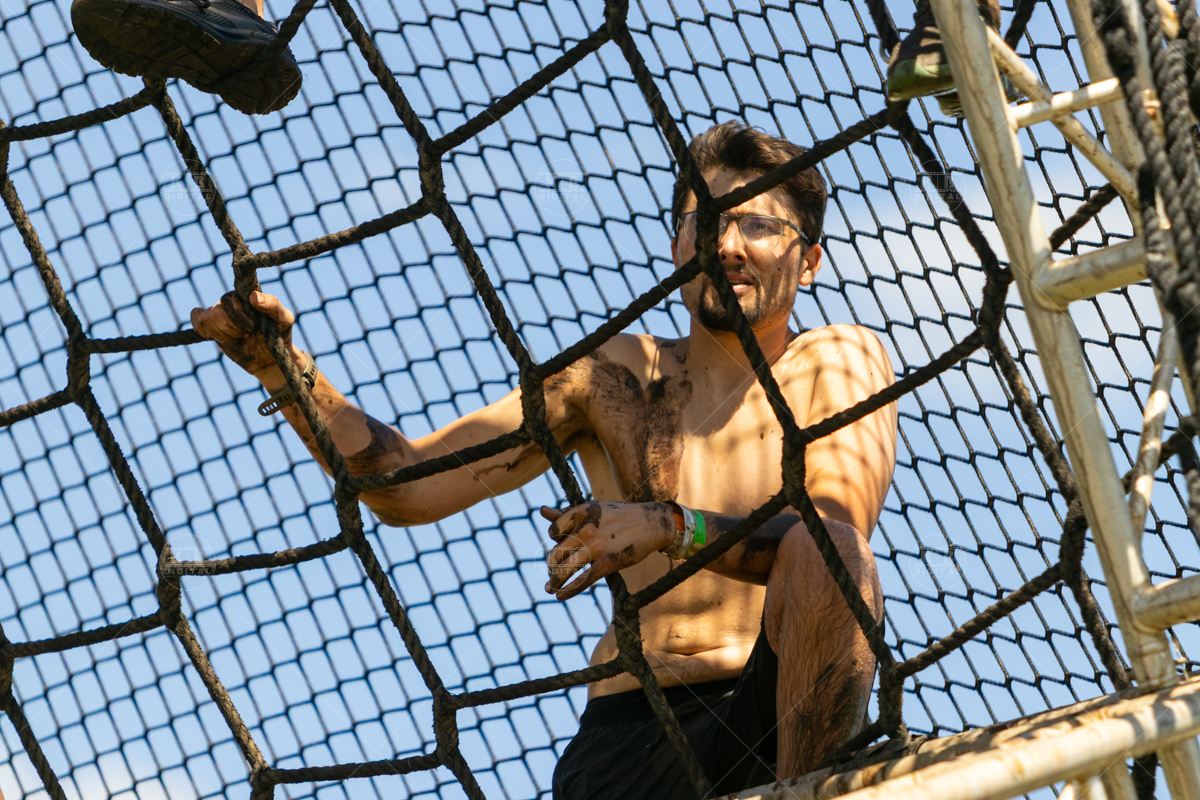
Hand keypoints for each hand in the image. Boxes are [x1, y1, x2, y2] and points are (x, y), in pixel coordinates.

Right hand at [191, 291, 300, 386]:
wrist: (271, 357)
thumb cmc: (280, 334)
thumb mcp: (284, 319)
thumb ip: (272, 304)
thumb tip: (253, 297)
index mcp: (245, 295)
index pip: (228, 300)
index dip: (237, 317)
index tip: (252, 328)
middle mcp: (230, 302)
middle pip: (215, 312)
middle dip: (231, 328)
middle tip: (247, 334)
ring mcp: (220, 314)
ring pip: (205, 319)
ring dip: (222, 333)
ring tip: (239, 337)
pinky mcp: (212, 327)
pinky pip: (197, 321)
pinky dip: (204, 331)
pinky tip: (222, 338)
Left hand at [540, 501, 675, 599]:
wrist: (651, 523)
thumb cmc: (619, 516)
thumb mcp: (592, 509)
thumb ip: (566, 514)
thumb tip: (541, 510)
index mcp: (581, 512)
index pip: (554, 531)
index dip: (554, 540)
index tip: (560, 546)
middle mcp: (586, 529)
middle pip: (556, 552)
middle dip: (552, 565)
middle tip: (552, 571)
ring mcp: (597, 547)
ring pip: (565, 569)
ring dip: (554, 581)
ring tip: (550, 588)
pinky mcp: (608, 563)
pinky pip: (583, 580)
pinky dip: (569, 591)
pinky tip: (560, 597)